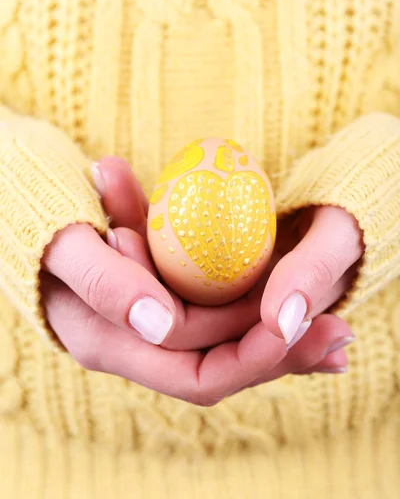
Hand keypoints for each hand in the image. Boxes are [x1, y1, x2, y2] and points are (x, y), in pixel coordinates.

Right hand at [40, 158, 354, 404]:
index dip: (248, 357)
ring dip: (284, 340)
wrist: (34, 215)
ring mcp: (156, 329)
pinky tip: (303, 311)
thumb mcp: (65, 244)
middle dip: (282, 353)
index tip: (291, 325)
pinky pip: (222, 323)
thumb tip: (158, 323)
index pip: (194, 372)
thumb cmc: (46, 225)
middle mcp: (139, 348)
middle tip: (338, 328)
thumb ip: (104, 282)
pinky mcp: (170, 306)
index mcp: (110, 344)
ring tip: (337, 325)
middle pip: (223, 367)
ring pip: (228, 348)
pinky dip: (263, 318)